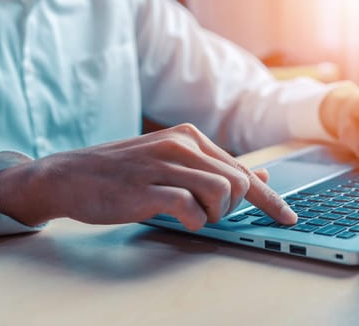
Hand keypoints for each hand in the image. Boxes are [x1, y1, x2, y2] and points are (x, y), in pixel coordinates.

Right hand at [0, 124, 295, 229]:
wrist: (70, 176)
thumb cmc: (122, 173)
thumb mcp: (170, 162)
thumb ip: (213, 168)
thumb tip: (259, 176)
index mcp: (189, 137)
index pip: (242, 169)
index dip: (269, 198)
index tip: (288, 217)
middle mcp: (181, 145)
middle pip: (238, 182)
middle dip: (231, 208)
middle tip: (206, 214)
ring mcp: (164, 165)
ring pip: (221, 193)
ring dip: (213, 215)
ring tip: (191, 215)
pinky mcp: (147, 189)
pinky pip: (190, 209)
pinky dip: (192, 221)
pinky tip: (178, 219)